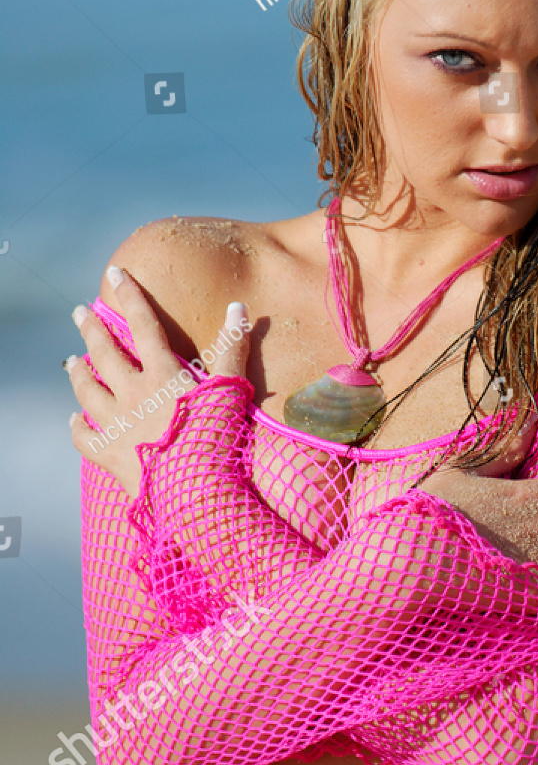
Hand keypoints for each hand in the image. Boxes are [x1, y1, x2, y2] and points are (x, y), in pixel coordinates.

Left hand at [66, 265, 249, 496]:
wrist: (195, 490)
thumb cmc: (216, 438)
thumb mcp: (231, 388)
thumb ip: (233, 347)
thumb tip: (239, 307)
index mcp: (162, 373)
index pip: (143, 324)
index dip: (129, 296)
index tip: (114, 274)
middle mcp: (132, 393)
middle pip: (105, 353)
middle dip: (91, 329)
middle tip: (79, 312)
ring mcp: (117, 425)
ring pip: (88, 391)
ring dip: (79, 373)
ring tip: (71, 361)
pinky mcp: (111, 455)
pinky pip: (85, 437)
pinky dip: (77, 426)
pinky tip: (74, 419)